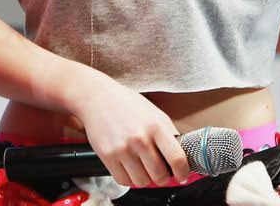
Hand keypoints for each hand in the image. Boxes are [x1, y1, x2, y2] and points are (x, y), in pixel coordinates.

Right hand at [68, 67, 190, 187]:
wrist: (96, 97)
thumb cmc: (125, 103)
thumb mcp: (153, 111)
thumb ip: (168, 132)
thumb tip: (181, 153)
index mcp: (156, 126)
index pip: (176, 158)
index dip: (183, 172)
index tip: (182, 176)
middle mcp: (140, 138)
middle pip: (159, 175)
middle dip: (162, 177)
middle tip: (159, 171)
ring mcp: (123, 149)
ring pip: (142, 182)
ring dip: (145, 178)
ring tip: (142, 166)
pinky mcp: (108, 156)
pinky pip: (124, 181)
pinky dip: (129, 178)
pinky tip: (129, 167)